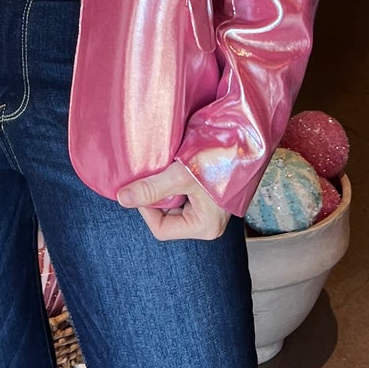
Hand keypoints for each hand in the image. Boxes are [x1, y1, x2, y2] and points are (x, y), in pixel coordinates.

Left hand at [116, 162, 230, 240]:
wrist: (246, 139)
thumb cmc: (219, 160)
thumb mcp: (181, 176)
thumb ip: (151, 188)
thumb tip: (122, 199)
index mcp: (203, 227)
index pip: (161, 229)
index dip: (147, 208)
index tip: (143, 185)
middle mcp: (207, 223)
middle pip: (166, 217)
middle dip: (156, 196)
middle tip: (155, 173)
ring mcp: (209, 210)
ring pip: (173, 204)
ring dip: (165, 187)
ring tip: (167, 168)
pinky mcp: (209, 196)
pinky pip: (183, 194)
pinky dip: (174, 181)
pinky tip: (176, 166)